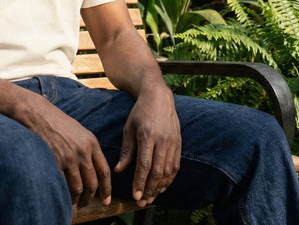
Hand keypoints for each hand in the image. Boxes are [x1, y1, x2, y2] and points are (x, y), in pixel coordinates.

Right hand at [25, 97, 111, 207]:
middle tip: (86, 203)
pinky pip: (63, 185)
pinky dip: (64, 194)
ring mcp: (69, 158)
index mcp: (92, 143)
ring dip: (77, 199)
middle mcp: (83, 152)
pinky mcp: (55, 163)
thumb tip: (94, 170)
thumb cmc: (59, 122)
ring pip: (78, 188)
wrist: (39, 115)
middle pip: (92, 184)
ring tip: (74, 201)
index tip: (106, 200)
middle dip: (90, 198)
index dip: (107, 189)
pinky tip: (62, 195)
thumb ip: (89, 149)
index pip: (104, 172)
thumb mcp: (80, 132)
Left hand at [114, 87, 180, 206]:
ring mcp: (172, 141)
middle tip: (142, 202)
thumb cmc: (140, 112)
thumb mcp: (129, 127)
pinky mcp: (178, 142)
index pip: (144, 165)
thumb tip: (119, 170)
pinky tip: (162, 186)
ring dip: (160, 187)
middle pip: (157, 171)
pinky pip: (176, 165)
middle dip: (150, 189)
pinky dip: (170, 178)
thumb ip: (126, 150)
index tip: (135, 196)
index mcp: (147, 135)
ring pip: (168, 171)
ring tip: (151, 197)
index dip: (140, 182)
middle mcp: (162, 139)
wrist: (159, 96)